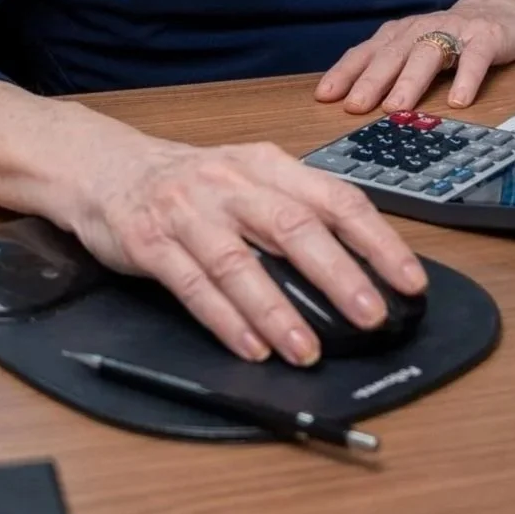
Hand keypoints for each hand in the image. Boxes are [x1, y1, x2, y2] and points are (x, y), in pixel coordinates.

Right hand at [63, 126, 426, 366]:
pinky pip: (192, 284)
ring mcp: (188, 211)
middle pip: (293, 227)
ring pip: (240, 261)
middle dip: (338, 274)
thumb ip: (294, 211)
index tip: (408, 278)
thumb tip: (361, 267)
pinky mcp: (150, 241)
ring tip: (307, 349)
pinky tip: (251, 347)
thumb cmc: (190, 182)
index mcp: (265, 164)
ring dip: (277, 310)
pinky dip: (225, 319)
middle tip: (371, 314)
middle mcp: (230, 183)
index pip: (334, 197)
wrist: (105, 166)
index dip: (376, 239)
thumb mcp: (247, 178)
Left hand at [314, 0, 514, 116]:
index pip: (366, 52)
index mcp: (400, 34)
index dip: (345, 72)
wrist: (501, 7)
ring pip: (427, 55)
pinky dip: (466, 78)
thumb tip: (355, 103)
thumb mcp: (415, 48)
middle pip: (392, 55)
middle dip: (371, 81)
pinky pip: (475, 59)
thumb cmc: (450, 35)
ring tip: (396, 107)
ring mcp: (454, 32)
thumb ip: (390, 69)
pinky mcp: (486, 38)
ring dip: (410, 81)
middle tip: (354, 107)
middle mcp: (421, 29)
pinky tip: (459, 101)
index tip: (325, 95)